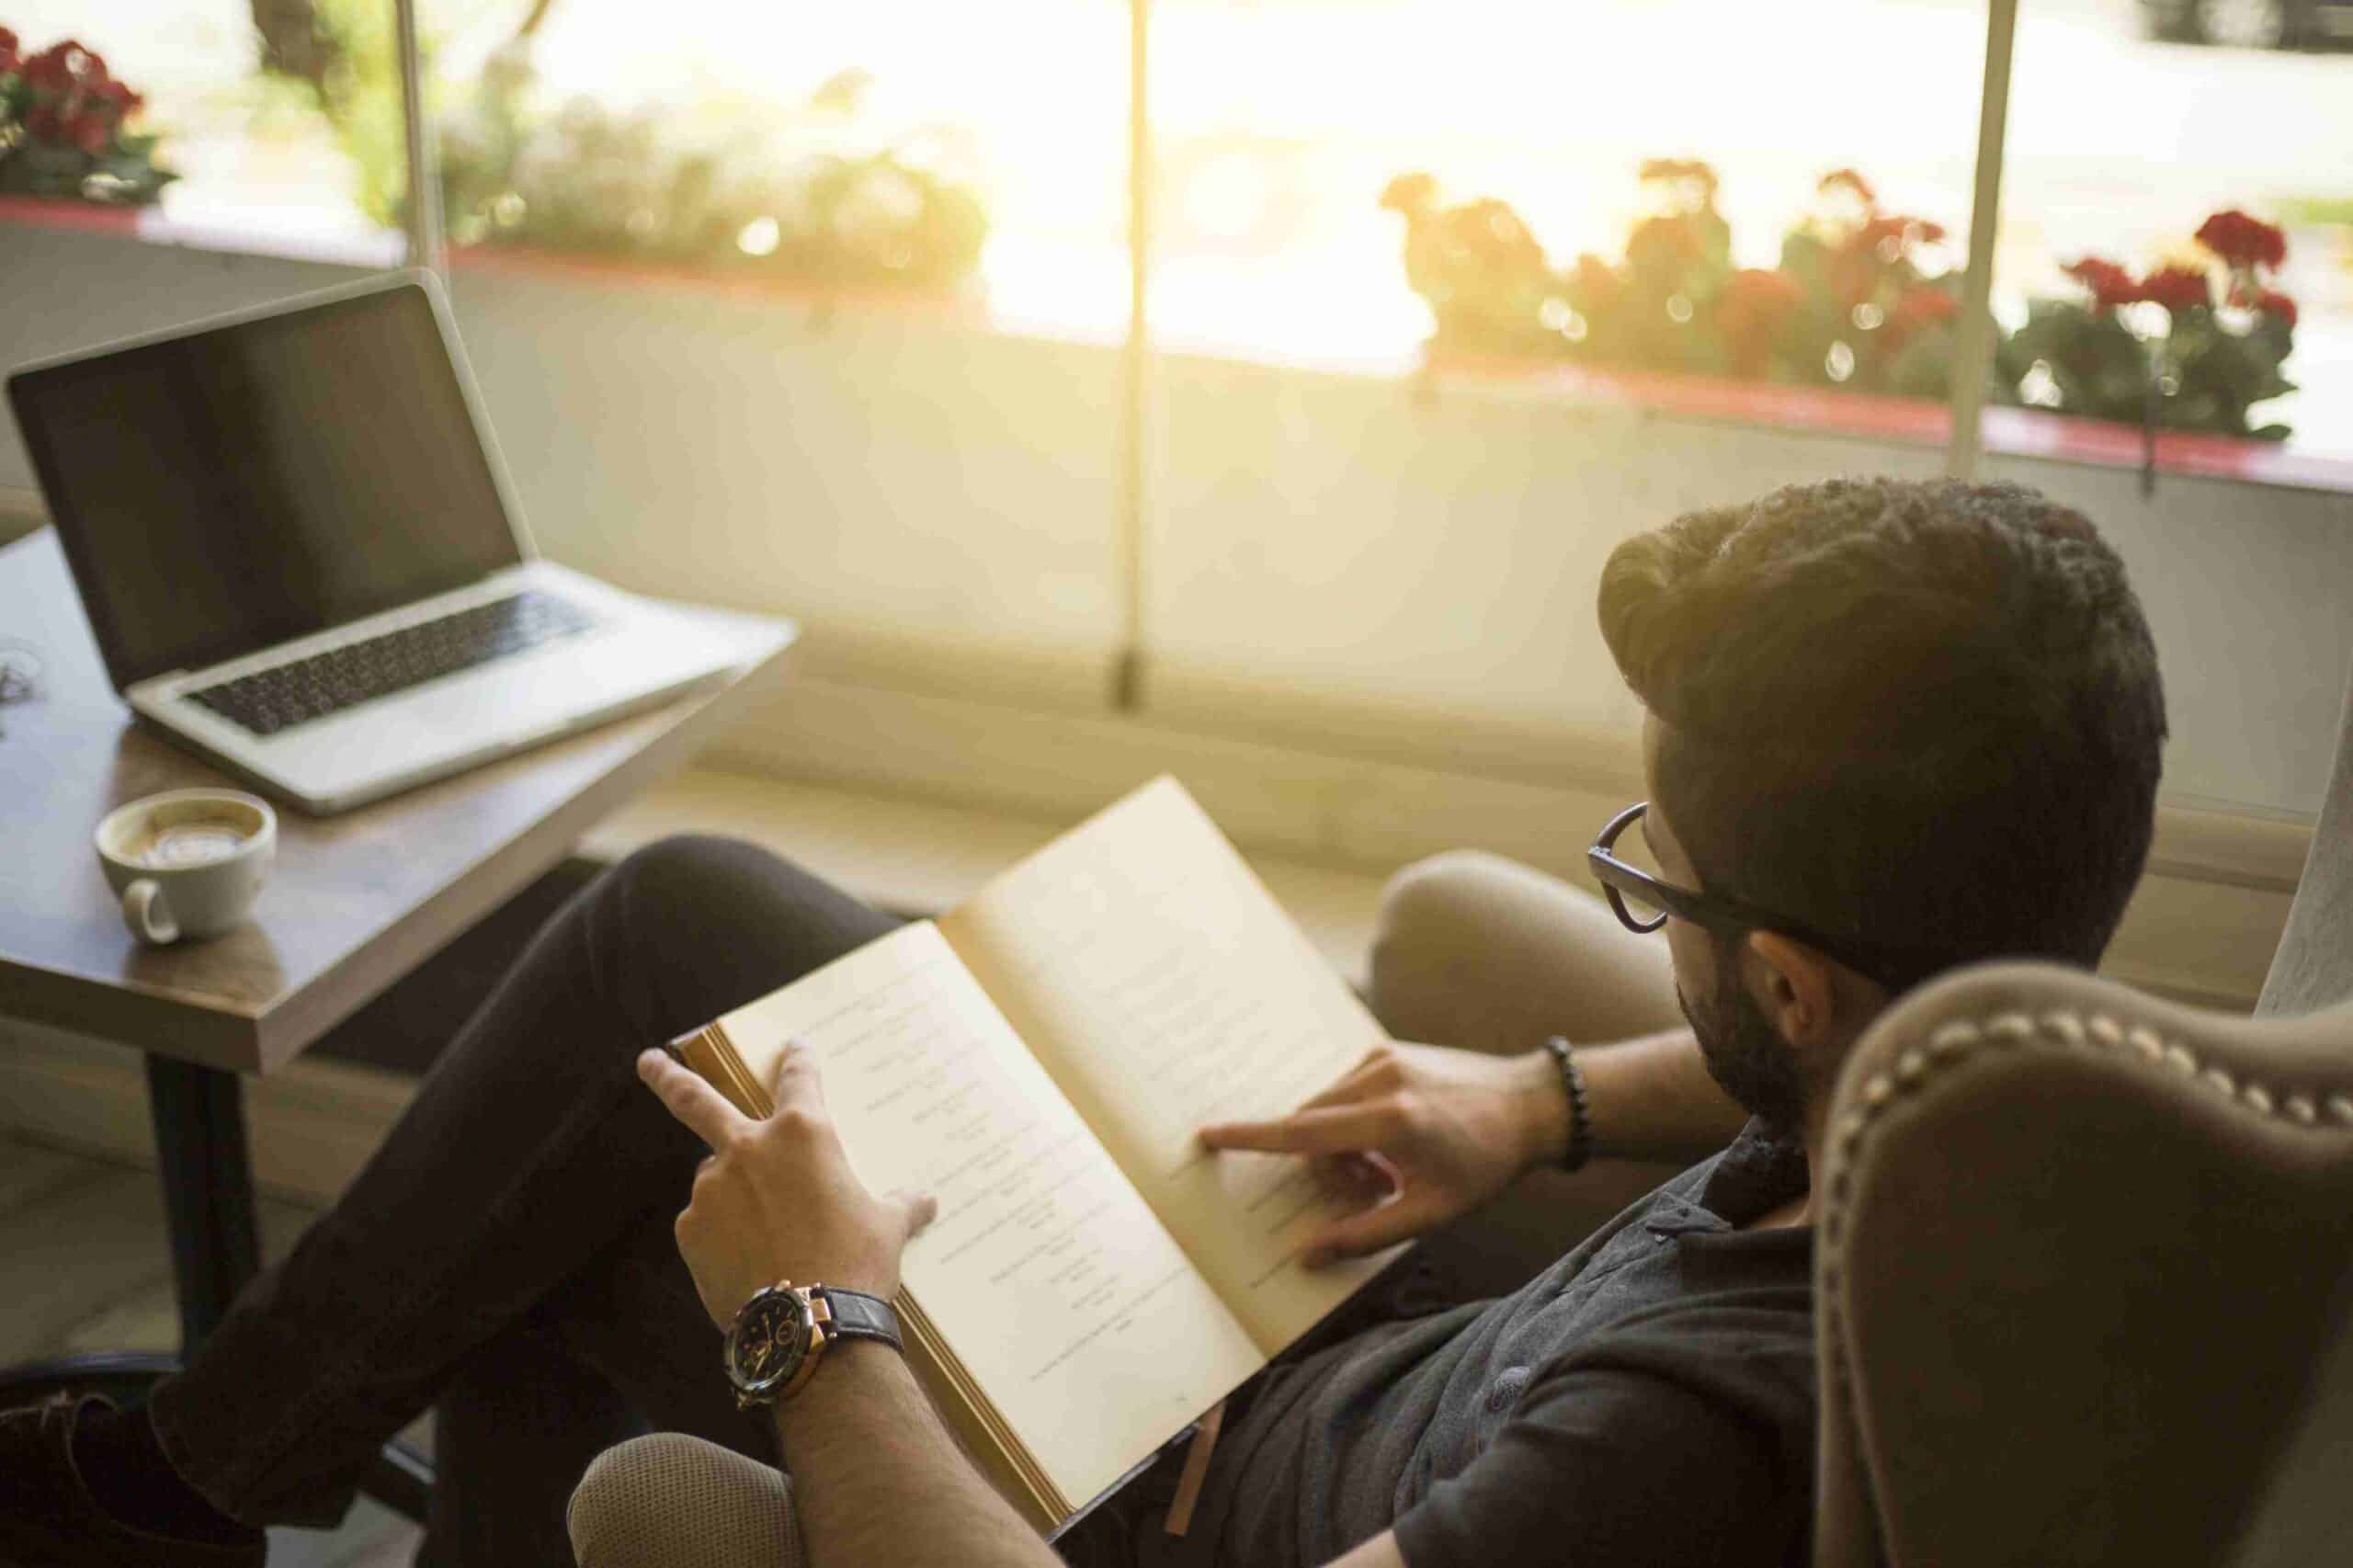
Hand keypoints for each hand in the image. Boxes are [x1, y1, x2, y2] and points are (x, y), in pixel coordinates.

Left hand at [637, 1045, 936, 1327]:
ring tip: (763, 1236)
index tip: (793, 1047)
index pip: (798, 1079)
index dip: (798, 1059)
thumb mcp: (889, 1227)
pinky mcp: (690, 1231)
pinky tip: (746, 1260)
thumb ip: (902, 1204)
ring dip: (730, 1194)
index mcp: (803, 1133)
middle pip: (695, 1099)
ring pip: (715, 1179)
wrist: (810, 1327)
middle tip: (645, 1062)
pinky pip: (705, 1224)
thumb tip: (926, 1201)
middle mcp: (749, 1149)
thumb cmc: (856, 1266)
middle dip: (666, 1077)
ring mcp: (712, 1189)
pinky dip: (721, 1234)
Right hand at [1198, 1041, 1564, 1265]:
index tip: (1206, 1135)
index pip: (1301, 1132)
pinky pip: (1343, 1090)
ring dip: (1337, 1144)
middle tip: (1371, 1190)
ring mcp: (1382, 1058)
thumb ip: (1365, 1235)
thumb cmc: (1485, 1165)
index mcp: (1389, 1120)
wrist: (1532, 1104)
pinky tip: (1393, 1142)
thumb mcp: (1430, 1213)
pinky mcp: (1387, 1050)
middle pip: (1309, 1126)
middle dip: (1323, 1165)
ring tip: (1387, 1169)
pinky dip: (1351, 1121)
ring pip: (1323, 1107)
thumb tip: (1307, 1255)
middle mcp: (1379, 1079)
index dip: (1249, 1137)